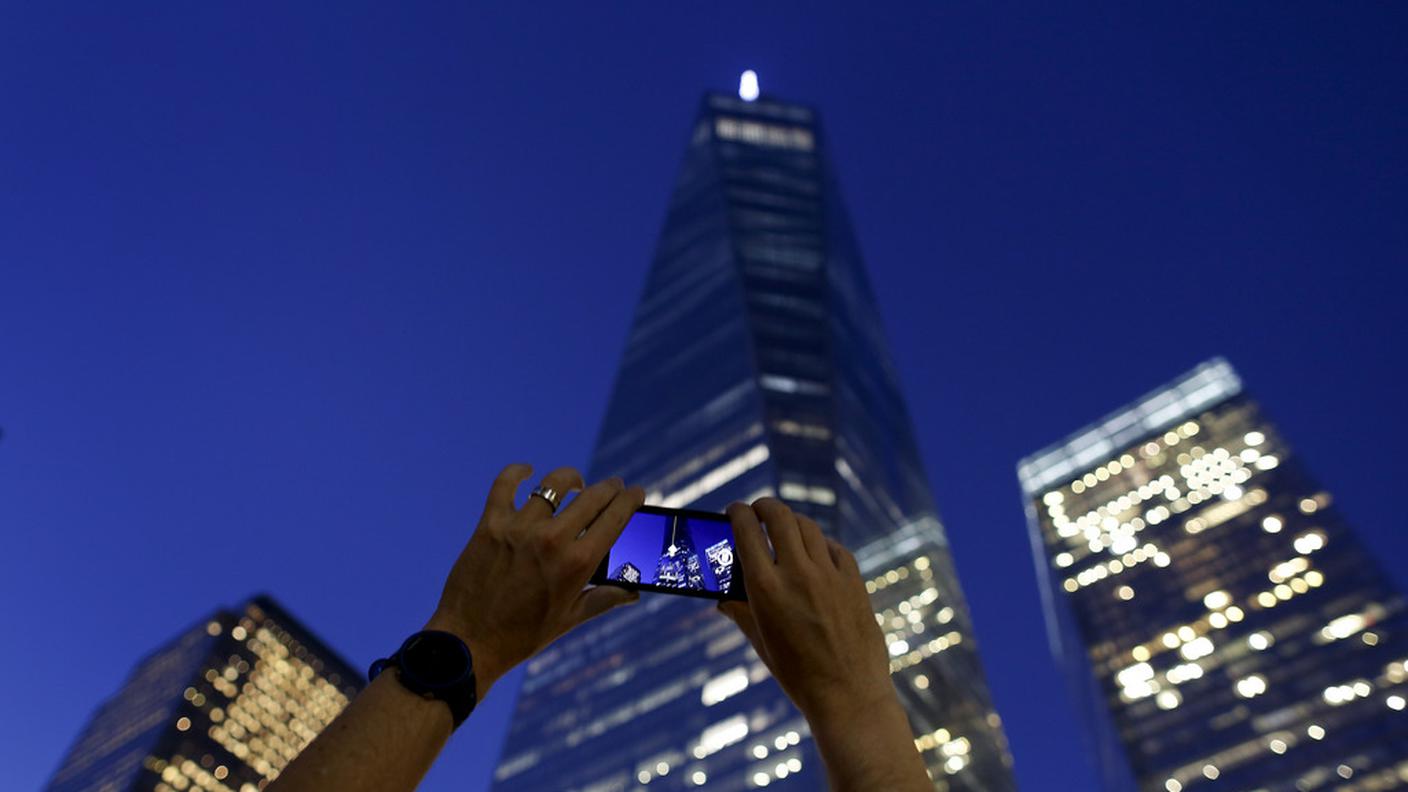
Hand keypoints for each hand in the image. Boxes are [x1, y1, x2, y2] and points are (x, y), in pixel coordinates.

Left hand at [425, 464, 645, 698]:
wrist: (469, 642)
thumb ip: (604, 599)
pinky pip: (505, 485)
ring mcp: (519, 529)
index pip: (615, 518)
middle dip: (609, 487)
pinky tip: (527, 471)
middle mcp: (551, 540)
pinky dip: (517, 472)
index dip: (630, 500)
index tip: (637, 492)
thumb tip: (633, 592)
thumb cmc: (522, 636)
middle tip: (614, 486)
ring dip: (571, 479)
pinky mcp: (490, 525)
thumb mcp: (570, 619)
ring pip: (553, 484)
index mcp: (577, 563)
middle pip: (592, 496)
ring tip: (575, 483)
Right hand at [719, 499, 930, 790]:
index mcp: (766, 589)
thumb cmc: (798, 675)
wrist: (849, 695)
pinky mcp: (854, 581)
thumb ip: (741, 614)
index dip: (738, 513)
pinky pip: (835, 548)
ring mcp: (829, 575)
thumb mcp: (761, 643)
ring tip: (785, 527)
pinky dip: (822, 544)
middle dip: (765, 506)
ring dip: (792, 521)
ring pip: (808, 527)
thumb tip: (723, 600)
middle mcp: (797, 574)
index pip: (746, 531)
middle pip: (779, 516)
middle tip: (759, 509)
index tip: (734, 510)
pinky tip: (817, 552)